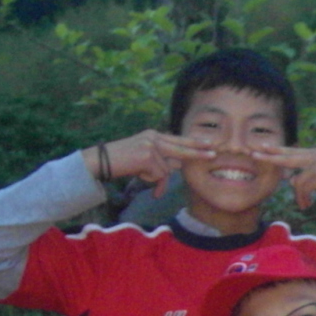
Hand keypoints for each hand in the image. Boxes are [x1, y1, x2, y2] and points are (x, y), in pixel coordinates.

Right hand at [88, 130, 215, 193]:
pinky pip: (158, 175)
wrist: (101, 161)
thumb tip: (175, 168)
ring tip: (138, 171)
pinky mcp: (147, 156)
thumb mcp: (144, 157)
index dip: (194, 143)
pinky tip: (136, 172)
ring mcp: (151, 146)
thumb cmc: (122, 161)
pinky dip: (149, 180)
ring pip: (166, 170)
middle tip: (214, 154)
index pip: (178, 139)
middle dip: (198, 153)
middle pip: (181, 149)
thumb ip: (160, 160)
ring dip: (155, 178)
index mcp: (154, 135)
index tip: (209, 144)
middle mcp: (154, 138)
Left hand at [249, 144, 315, 210]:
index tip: (263, 147)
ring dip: (298, 195)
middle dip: (270, 157)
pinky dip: (303, 198)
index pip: (293, 150)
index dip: (278, 149)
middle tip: (254, 153)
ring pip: (296, 179)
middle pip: (288, 156)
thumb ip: (307, 176)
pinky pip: (302, 187)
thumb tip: (291, 180)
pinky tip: (308, 205)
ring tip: (305, 205)